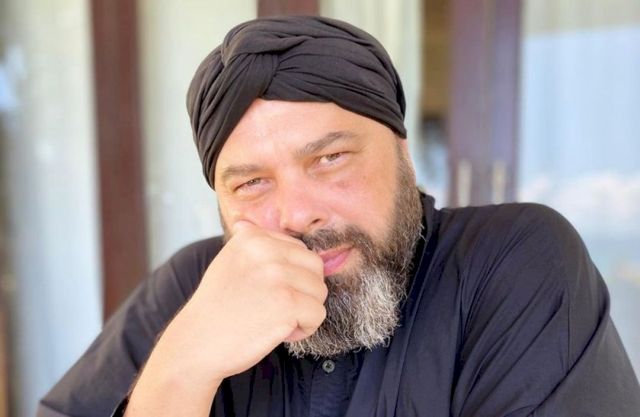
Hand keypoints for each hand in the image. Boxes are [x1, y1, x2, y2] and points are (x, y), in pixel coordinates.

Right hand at [128, 221, 326, 413]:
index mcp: (253, 237)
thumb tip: (247, 223)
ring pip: (319, 291)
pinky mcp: (288, 303)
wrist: (196, 344)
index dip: (291, 276)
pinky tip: (277, 332)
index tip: (266, 291)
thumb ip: (248, 244)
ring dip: (303, 311)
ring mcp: (278, 275)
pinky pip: (318, 314)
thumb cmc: (216, 308)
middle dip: (303, 291)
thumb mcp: (228, 261)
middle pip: (315, 268)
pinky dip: (303, 329)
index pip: (300, 250)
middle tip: (275, 307)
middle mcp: (266, 250)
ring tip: (273, 319)